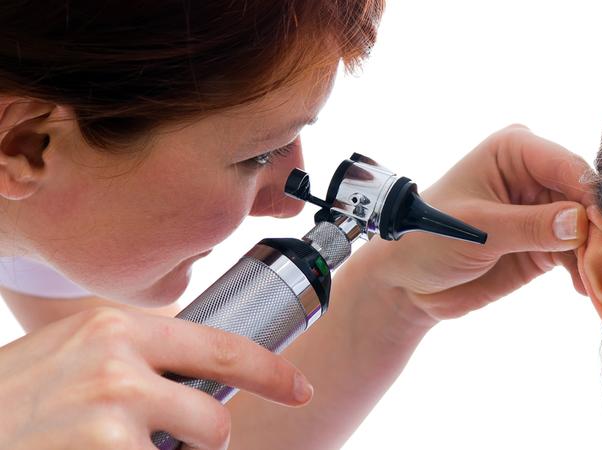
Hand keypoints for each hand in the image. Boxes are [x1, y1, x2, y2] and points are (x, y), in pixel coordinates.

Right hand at [0, 307, 312, 449]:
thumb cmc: (16, 393)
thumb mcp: (76, 350)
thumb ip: (136, 354)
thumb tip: (195, 374)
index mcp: (120, 330)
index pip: (222, 346)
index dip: (270, 372)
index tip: (299, 389)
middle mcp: (121, 367)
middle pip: (213, 419)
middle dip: (203, 439)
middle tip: (170, 440)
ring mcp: (112, 418)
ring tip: (116, 444)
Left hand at [361, 125, 592, 320]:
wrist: (409, 281)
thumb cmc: (428, 238)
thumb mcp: (476, 230)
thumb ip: (529, 226)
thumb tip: (581, 223)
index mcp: (516, 150)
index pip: (567, 166)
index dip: (590, 196)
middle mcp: (536, 174)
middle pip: (585, 198)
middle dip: (600, 229)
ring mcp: (544, 209)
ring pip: (588, 228)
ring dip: (598, 254)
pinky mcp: (547, 243)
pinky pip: (578, 253)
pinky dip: (586, 271)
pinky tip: (589, 290)